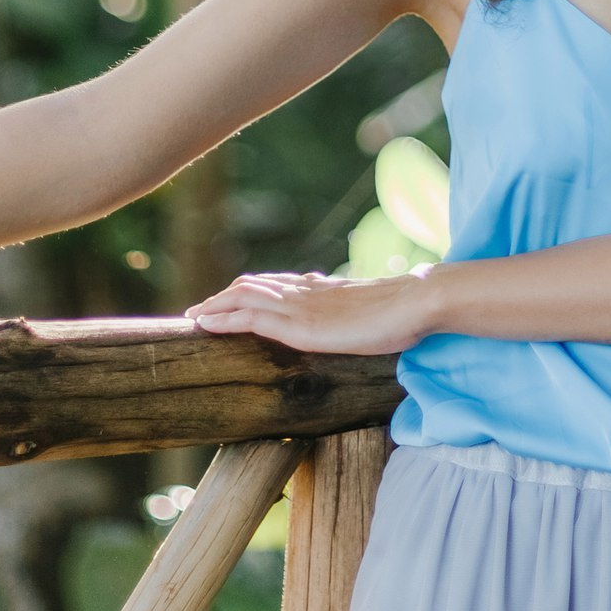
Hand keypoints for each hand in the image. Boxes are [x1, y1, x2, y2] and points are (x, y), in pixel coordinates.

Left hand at [183, 268, 437, 355]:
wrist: (416, 301)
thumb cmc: (408, 311)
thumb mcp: (379, 313)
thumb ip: (362, 314)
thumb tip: (366, 324)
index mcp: (324, 288)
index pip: (277, 284)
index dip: (250, 292)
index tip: (232, 300)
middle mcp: (306, 291)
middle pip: (253, 285)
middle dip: (223, 297)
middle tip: (200, 311)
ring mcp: (300, 305)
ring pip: (243, 296)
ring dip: (214, 305)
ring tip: (193, 317)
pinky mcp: (298, 324)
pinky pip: (249, 317)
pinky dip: (223, 318)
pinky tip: (205, 325)